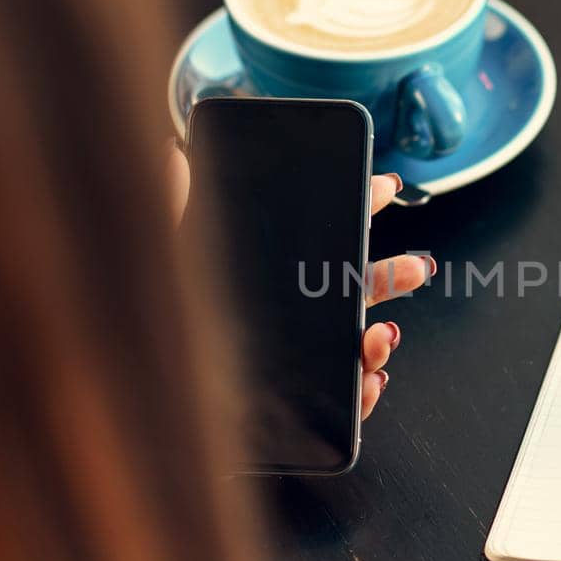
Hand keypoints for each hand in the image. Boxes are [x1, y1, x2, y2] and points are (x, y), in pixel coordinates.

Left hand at [167, 145, 430, 421]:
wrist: (143, 406)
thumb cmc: (148, 329)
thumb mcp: (159, 257)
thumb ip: (168, 206)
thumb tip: (172, 152)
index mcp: (268, 272)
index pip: (323, 231)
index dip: (359, 203)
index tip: (385, 185)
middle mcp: (288, 315)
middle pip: (356, 286)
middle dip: (395, 274)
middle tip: (418, 267)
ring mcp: (297, 361)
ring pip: (360, 345)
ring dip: (383, 339)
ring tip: (379, 337)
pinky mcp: (298, 408)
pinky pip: (348, 403)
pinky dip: (367, 394)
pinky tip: (368, 382)